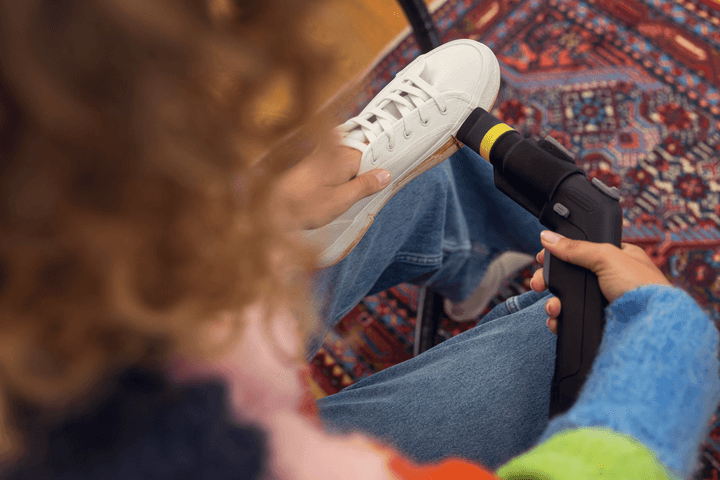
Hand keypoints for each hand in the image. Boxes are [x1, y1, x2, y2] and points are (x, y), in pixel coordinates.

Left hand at [273, 133, 390, 230]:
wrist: (271, 212)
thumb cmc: (304, 207)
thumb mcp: (341, 200)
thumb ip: (364, 185)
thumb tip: (385, 174)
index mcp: (343, 158)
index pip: (371, 155)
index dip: (379, 168)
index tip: (387, 179)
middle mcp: (331, 154)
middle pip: (359, 159)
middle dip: (366, 174)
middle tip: (370, 192)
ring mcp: (319, 160)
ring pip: (346, 166)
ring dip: (351, 181)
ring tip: (348, 198)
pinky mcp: (310, 169)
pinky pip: (334, 171)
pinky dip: (339, 182)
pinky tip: (335, 196)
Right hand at [530, 231, 671, 334]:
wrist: (650, 324)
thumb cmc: (643, 287)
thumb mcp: (606, 257)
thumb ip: (575, 247)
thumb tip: (549, 237)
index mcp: (616, 257)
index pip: (580, 250)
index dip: (560, 253)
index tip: (543, 257)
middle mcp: (608, 279)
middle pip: (568, 276)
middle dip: (549, 280)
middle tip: (538, 284)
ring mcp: (601, 302)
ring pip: (566, 299)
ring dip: (553, 302)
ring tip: (553, 307)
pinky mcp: (596, 321)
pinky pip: (570, 318)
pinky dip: (559, 319)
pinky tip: (557, 319)